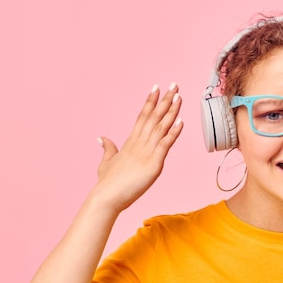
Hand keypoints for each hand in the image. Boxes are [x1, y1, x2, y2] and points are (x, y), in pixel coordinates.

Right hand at [93, 82, 183, 211]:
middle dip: (164, 100)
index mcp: (130, 143)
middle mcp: (138, 144)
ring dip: (171, 111)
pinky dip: (174, 132)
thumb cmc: (107, 184)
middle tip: (173, 84)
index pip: (142, 117)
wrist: (106, 198)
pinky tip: (181, 121)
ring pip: (161, 126)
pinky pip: (166, 144)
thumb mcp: (106, 162)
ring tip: (178, 96)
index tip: (156, 88)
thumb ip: (107, 148)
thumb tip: (101, 138)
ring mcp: (146, 152)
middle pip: (153, 116)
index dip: (150, 102)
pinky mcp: (153, 163)